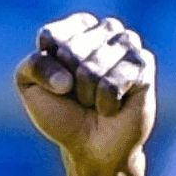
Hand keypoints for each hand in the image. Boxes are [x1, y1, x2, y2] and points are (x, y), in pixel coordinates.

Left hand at [16, 13, 156, 170]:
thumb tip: (67, 79)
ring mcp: (127, 44)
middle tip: (79, 96)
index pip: (52, 35)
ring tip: (95, 100)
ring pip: (94, 66)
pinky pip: (115, 81)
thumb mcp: (30, 87)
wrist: (91, 145)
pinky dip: (107, 101)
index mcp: (75, 29)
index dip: (48, 67)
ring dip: (88, 93)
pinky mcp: (144, 63)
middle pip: (72, 50)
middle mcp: (103, 30)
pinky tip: (112, 106)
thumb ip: (34, 65)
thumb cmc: (61, 113)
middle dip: (70, 82)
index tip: (56, 83)